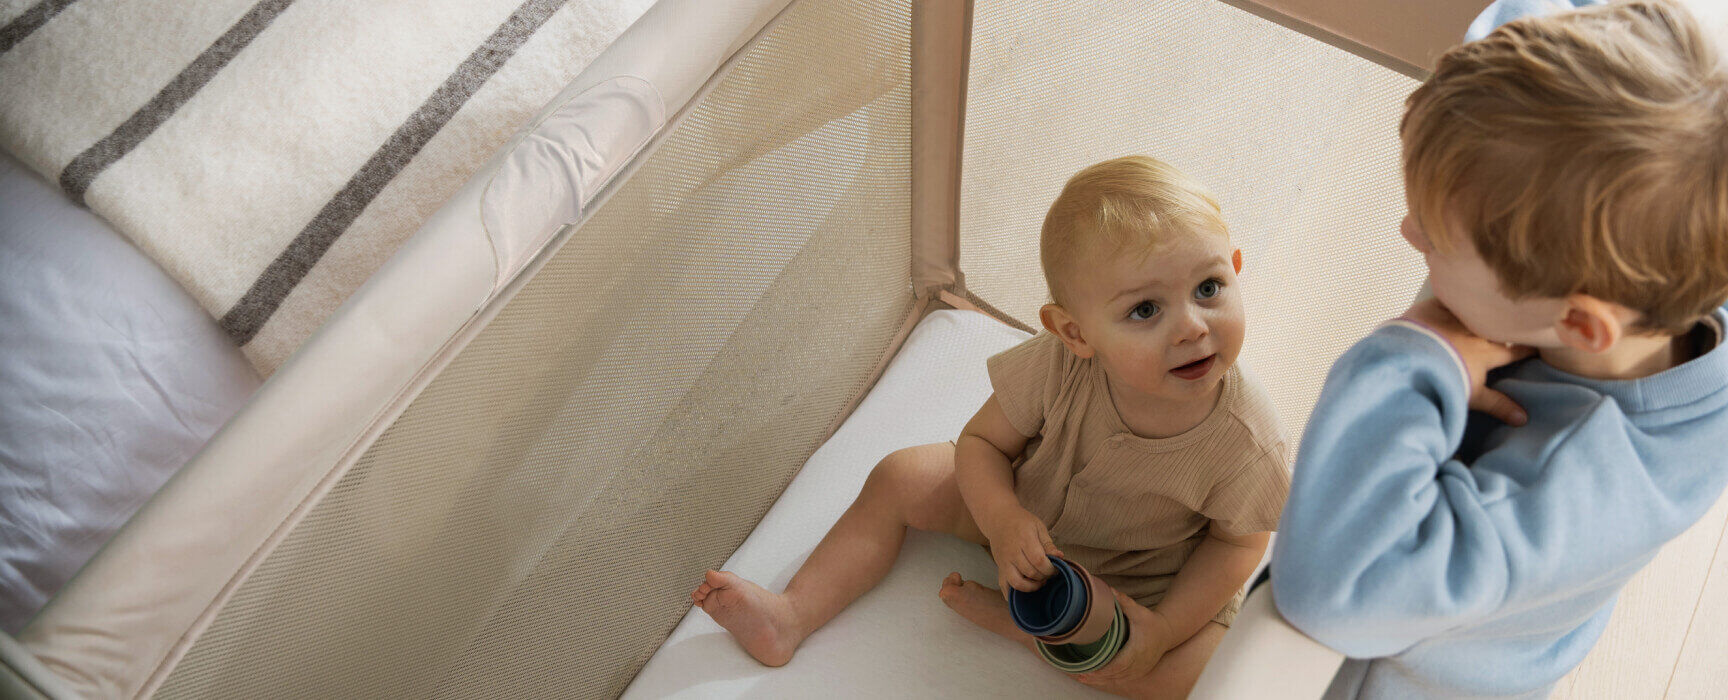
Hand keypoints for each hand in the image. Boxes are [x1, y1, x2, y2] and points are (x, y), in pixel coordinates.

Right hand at [979, 506, 1062, 597]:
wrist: (998, 519)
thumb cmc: (1021, 522)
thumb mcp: (1038, 527)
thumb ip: (1048, 544)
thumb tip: (1060, 557)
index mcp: (1024, 539)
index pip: (1039, 561)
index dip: (1050, 569)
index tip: (1056, 568)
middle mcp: (1012, 552)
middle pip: (1030, 572)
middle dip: (1044, 576)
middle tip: (1049, 573)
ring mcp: (1004, 561)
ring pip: (1017, 582)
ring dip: (1032, 587)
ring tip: (1039, 581)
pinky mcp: (999, 568)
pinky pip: (1004, 586)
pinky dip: (1014, 594)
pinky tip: (1025, 593)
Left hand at [1074, 590, 1175, 691]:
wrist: (1166, 633)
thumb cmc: (1150, 621)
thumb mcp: (1138, 611)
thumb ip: (1124, 601)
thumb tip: (1110, 590)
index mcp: (1137, 650)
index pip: (1118, 664)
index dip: (1103, 669)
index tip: (1089, 670)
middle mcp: (1139, 664)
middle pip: (1115, 675)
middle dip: (1097, 676)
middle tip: (1079, 675)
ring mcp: (1139, 670)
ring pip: (1117, 679)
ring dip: (1100, 680)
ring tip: (1082, 678)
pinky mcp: (1139, 672)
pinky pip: (1122, 679)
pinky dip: (1108, 680)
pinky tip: (1095, 679)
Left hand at [1401, 298, 1537, 425]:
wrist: (1410, 358)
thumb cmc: (1443, 379)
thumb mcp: (1472, 395)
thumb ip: (1498, 404)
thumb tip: (1524, 419)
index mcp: (1487, 353)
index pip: (1515, 350)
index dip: (1530, 349)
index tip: (1545, 344)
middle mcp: (1476, 332)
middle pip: (1499, 326)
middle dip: (1511, 323)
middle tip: (1524, 317)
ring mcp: (1456, 317)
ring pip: (1477, 309)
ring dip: (1484, 307)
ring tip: (1494, 301)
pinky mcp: (1434, 307)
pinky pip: (1450, 295)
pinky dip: (1454, 293)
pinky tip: (1457, 285)